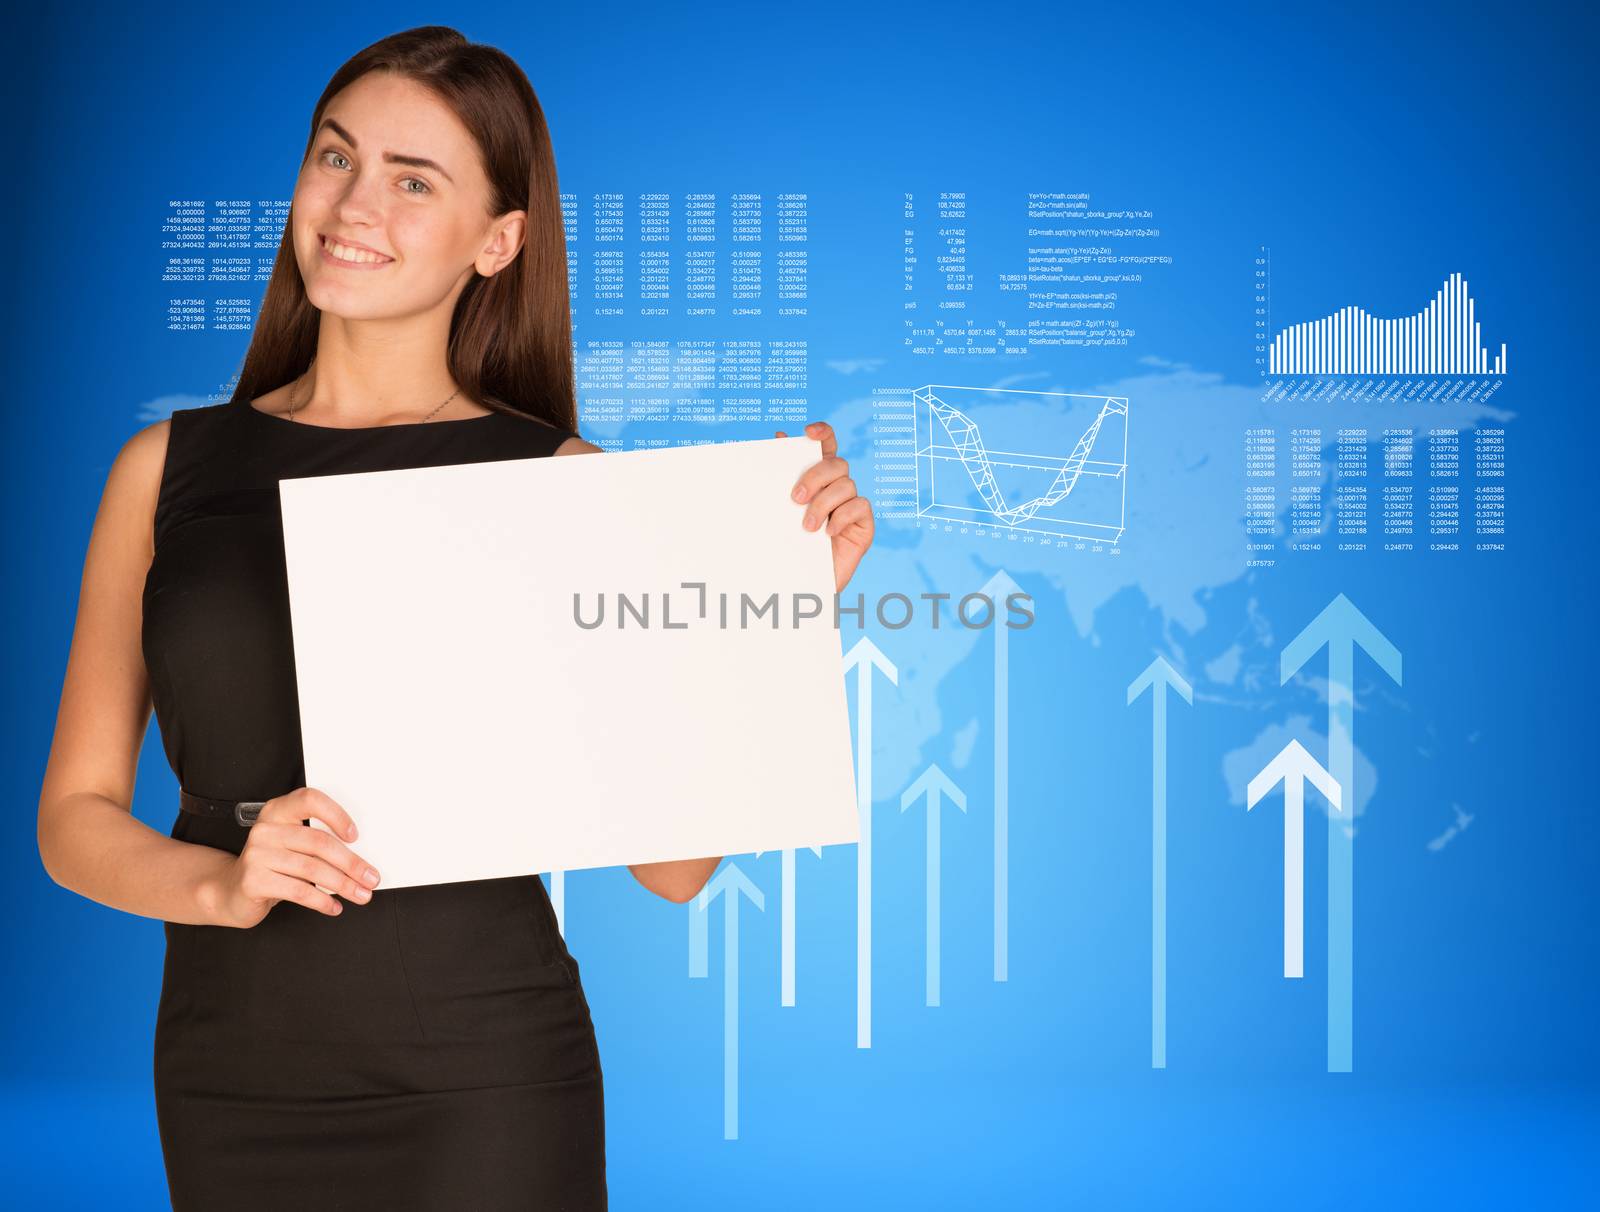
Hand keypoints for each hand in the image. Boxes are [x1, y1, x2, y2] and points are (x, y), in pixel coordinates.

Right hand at [208, 787, 381, 927]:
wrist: (230, 890)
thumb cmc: (271, 866)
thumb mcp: (291, 846)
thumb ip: (317, 843)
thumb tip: (360, 860)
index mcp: (278, 811)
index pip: (310, 800)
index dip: (336, 815)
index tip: (355, 836)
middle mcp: (266, 829)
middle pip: (319, 843)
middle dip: (351, 863)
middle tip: (371, 878)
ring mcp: (257, 854)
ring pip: (312, 869)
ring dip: (343, 885)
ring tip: (359, 895)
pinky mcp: (253, 881)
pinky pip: (298, 891)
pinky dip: (322, 901)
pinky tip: (333, 906)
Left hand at [776, 421, 875, 592]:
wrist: (800, 585)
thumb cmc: (788, 547)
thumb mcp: (780, 511)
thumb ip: (782, 477)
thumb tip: (779, 436)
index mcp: (818, 479)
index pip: (826, 445)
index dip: (823, 432)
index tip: (808, 432)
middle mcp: (837, 488)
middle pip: (837, 463)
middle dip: (815, 476)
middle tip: (795, 498)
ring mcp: (852, 506)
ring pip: (846, 485)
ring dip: (823, 504)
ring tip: (806, 527)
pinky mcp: (864, 525)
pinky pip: (860, 506)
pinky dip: (842, 516)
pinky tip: (828, 532)